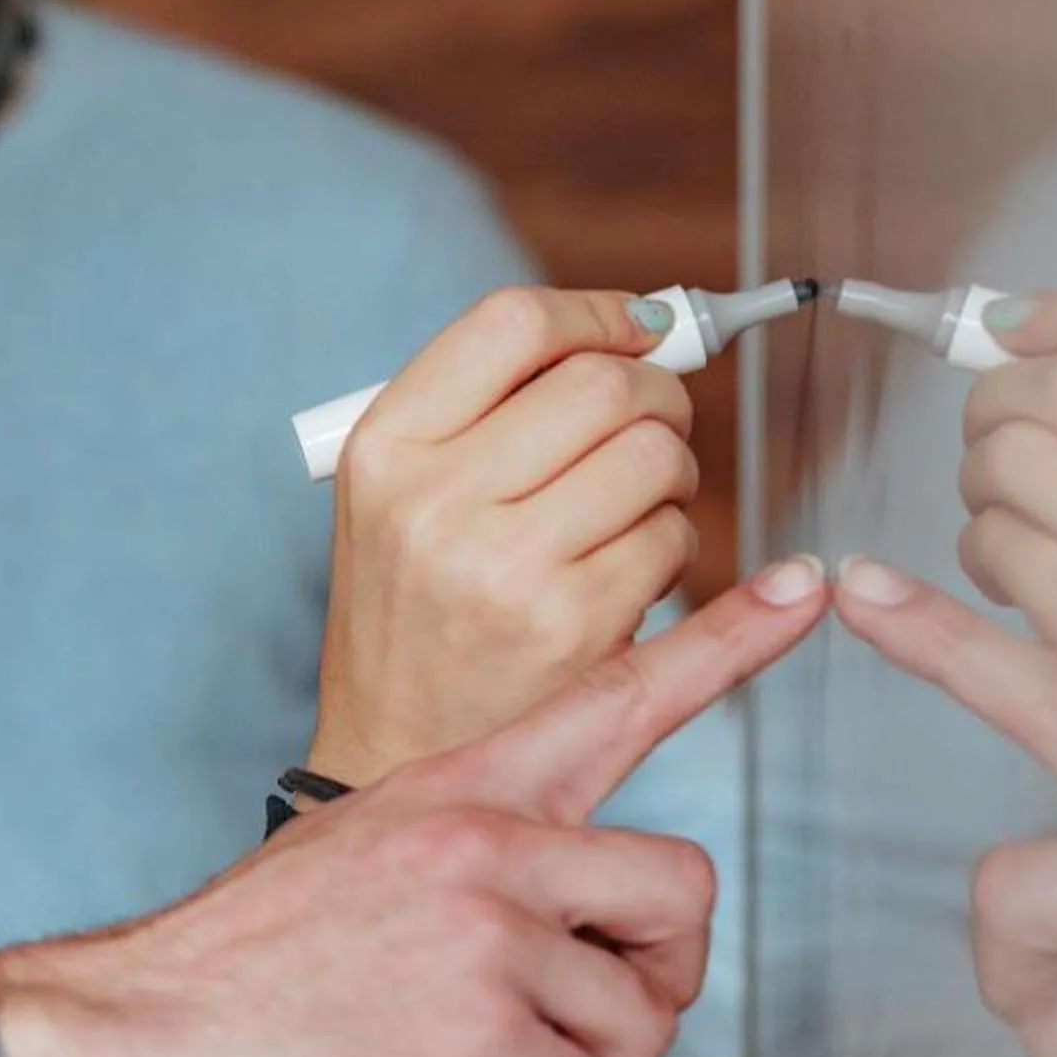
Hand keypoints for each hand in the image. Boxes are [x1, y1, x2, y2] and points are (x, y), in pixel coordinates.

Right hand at [0, 558, 826, 1056]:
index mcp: (456, 785)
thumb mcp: (360, 852)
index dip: (724, 641)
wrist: (140, 1024)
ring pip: (641, 1025)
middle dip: (656, 981)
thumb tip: (575, 926)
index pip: (613, 694)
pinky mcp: (482, 1032)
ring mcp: (486, 931)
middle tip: (572, 1024)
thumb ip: (471, 855)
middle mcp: (483, 838)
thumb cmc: (247, 960)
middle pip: (685, 892)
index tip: (807, 582)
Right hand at [318, 287, 699, 782]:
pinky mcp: (572, 626)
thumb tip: (641, 328)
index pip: (512, 324)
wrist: (400, 743)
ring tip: (635, 502)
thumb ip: (489, 405)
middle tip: (653, 421)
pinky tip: (627, 566)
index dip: (597, 313)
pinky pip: (673, 540)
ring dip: (671, 470)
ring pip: (653, 457)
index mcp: (384, 447)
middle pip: (603, 384)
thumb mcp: (399, 489)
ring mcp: (504, 566)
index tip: (637, 328)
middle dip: (656, 394)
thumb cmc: (414, 601)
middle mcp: (433, 499)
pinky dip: (671, 543)